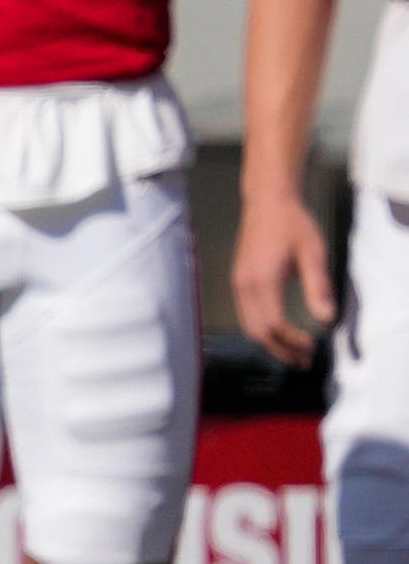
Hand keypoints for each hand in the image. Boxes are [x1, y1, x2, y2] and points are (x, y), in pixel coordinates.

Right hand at [232, 188, 337, 362]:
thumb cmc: (291, 224)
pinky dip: (262, 331)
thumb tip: (326, 317)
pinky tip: (279, 334)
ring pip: (248, 326)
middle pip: (257, 331)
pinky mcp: (239, 281)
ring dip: (270, 344)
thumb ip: (318, 287)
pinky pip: (246, 315)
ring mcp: (238, 283)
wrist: (267, 202)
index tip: (313, 346)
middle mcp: (244, 285)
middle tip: (304, 361)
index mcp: (261, 279)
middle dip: (280, 350)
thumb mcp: (313, 254)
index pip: (274, 323)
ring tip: (293, 353)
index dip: (293, 340)